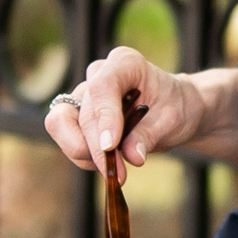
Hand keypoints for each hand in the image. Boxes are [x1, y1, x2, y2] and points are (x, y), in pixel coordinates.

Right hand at [48, 43, 192, 176]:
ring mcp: (84, 94)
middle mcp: (99, 74)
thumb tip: (132, 156)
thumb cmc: (175, 107)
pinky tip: (110, 163)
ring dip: (86, 154)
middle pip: (82, 113)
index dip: (104, 116)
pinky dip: (86, 157)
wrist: (174, 111)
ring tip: (117, 168)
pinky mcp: (76, 115)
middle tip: (118, 174)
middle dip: (96, 148)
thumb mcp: (171, 121)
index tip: (111, 146)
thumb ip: (148, 136)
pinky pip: (68, 138)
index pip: (102, 86)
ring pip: (63, 125)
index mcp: (125, 63)